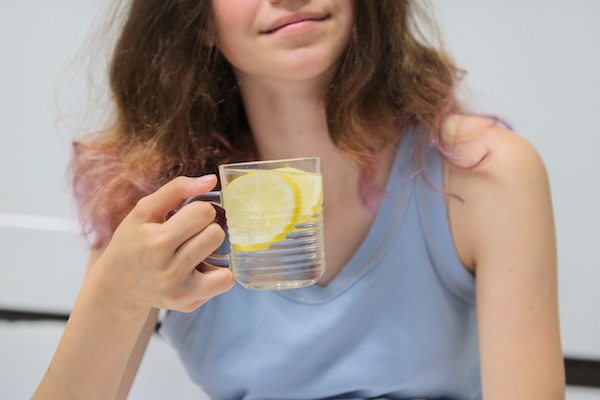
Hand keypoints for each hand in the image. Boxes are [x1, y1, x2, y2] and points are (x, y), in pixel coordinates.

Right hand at [87, 174, 234, 313]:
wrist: (116, 287)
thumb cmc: (132, 243)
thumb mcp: (144, 211)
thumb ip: (176, 190)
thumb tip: (211, 180)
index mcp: (156, 241)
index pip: (204, 212)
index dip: (199, 209)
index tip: (186, 216)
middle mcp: (169, 269)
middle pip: (216, 233)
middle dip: (206, 228)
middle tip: (189, 234)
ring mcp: (180, 290)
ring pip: (225, 256)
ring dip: (212, 249)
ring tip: (194, 250)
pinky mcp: (189, 304)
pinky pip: (225, 281)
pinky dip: (219, 272)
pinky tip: (201, 268)